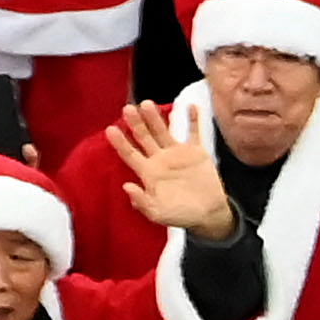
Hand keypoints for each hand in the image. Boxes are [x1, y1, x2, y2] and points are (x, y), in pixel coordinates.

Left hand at [109, 99, 239, 239]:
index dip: (120, 143)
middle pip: (143, 137)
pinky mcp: (196, 152)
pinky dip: (193, 120)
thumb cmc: (181, 215)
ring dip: (155, 118)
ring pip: (163, 131)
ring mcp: (177, 154)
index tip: (109, 129)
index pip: (130, 154)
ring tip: (147, 104)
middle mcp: (159, 159)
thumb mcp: (158, 213)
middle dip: (135, 124)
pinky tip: (191, 106)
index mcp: (148, 173)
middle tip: (127, 109)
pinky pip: (194, 133)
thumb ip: (142, 201)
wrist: (209, 214)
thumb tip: (126, 186)